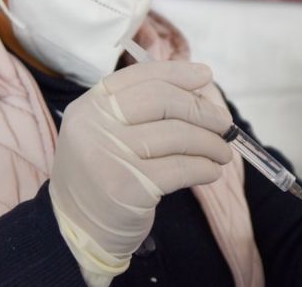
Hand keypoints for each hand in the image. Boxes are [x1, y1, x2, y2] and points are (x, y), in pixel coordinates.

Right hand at [48, 61, 232, 286]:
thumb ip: (140, 109)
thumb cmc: (102, 174)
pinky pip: (181, 169)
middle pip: (163, 100)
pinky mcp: (128, 188)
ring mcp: (110, 156)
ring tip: (223, 152)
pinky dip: (204, 168)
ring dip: (211, 143)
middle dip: (202, 111)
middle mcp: (95, 125)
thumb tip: (200, 94)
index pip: (141, 76)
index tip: (206, 76)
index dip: (178, 73)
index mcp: (90, 104)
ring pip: (178, 135)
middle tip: (225, 124)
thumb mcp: (105, 131)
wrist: (77, 228)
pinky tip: (212, 171)